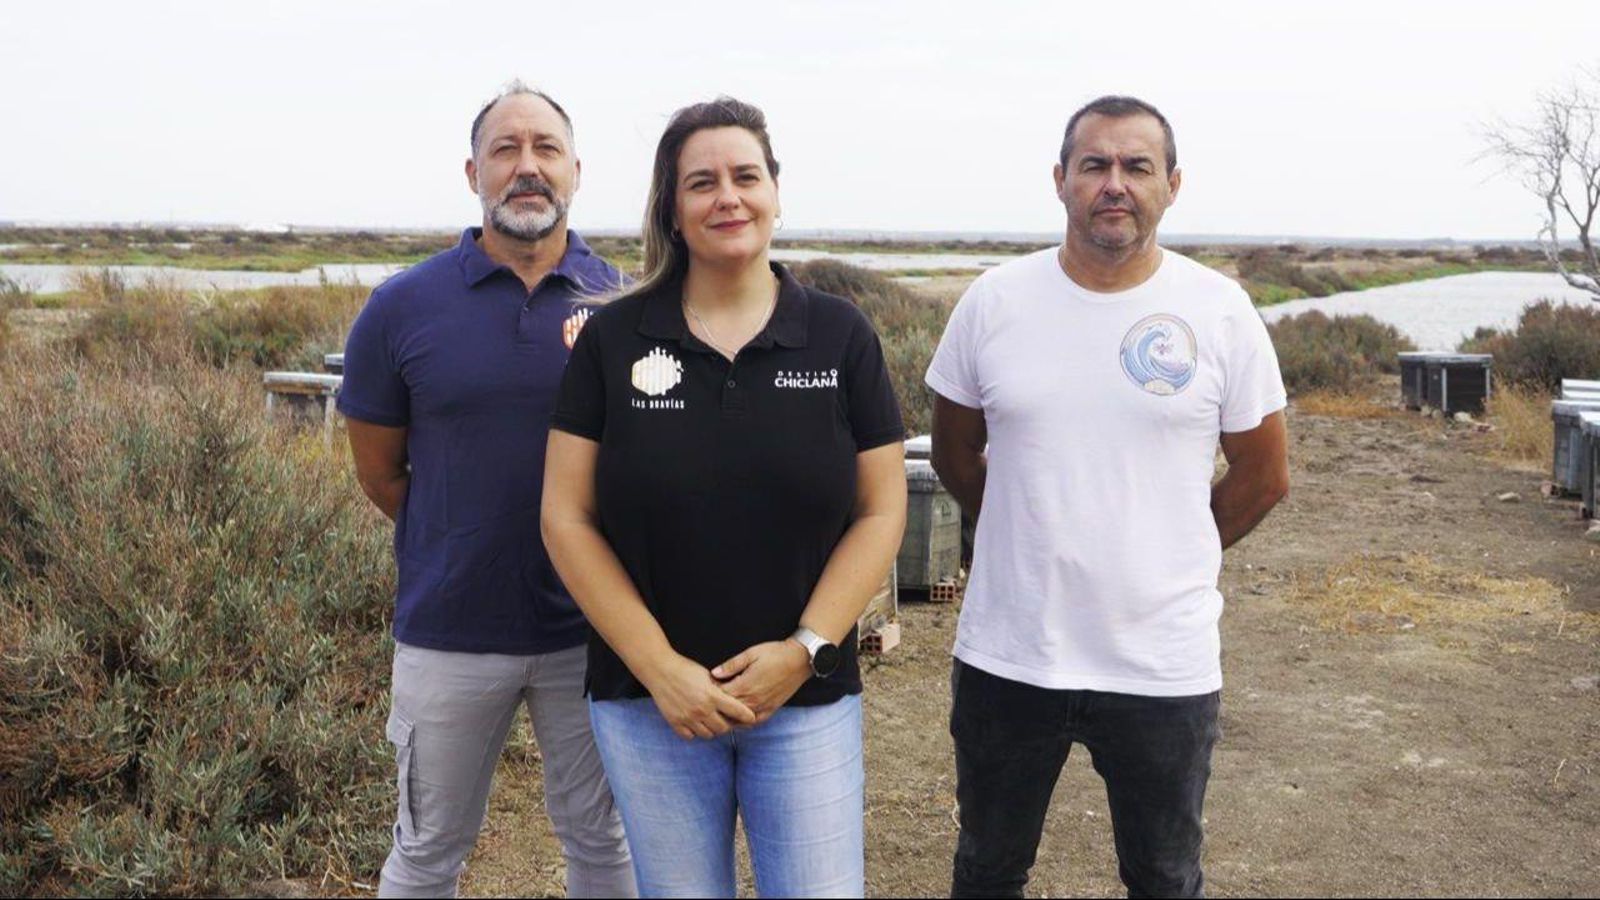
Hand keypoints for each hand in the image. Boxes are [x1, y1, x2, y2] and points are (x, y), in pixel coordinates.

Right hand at [640, 653, 756, 739]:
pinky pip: (690, 736)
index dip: (747, 716)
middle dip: (728, 725)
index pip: (737, 711)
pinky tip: (695, 724)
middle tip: (727, 721)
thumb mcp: (707, 675)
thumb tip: (734, 699)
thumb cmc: (685, 669)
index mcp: (712, 695)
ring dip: (711, 730)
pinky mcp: (675, 722)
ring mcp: (688, 718)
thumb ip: (720, 689)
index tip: (751, 718)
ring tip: (711, 722)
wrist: (660, 670)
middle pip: (723, 728)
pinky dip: (694, 732)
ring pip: (708, 735)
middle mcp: (702, 709)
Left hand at [712, 640, 812, 724]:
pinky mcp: (772, 709)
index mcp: (745, 685)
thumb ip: (731, 665)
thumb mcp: (751, 653)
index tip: (704, 689)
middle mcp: (753, 700)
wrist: (800, 660)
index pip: (720, 696)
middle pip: (727, 711)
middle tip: (707, 704)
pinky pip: (754, 722)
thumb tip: (713, 673)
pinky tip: (738, 720)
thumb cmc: (775, 653)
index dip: (710, 693)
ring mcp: (763, 707)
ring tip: (719, 713)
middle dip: (717, 707)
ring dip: (729, 717)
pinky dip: (744, 723)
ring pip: (739, 720)